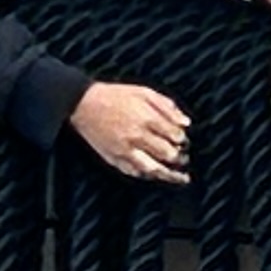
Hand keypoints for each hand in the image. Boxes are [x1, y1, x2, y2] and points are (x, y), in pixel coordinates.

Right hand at [70, 79, 193, 185]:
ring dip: (170, 175)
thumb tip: (186, 123)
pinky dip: (148, 176)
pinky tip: (156, 175)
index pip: (175, 136)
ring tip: (181, 178)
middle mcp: (137, 137)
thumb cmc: (116, 96)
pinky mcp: (113, 158)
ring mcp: (125, 150)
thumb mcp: (145, 92)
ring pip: (153, 169)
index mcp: (147, 119)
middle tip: (184, 157)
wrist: (84, 104)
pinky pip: (134, 172)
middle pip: (167, 154)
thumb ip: (168, 107)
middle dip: (180, 157)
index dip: (183, 140)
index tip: (183, 140)